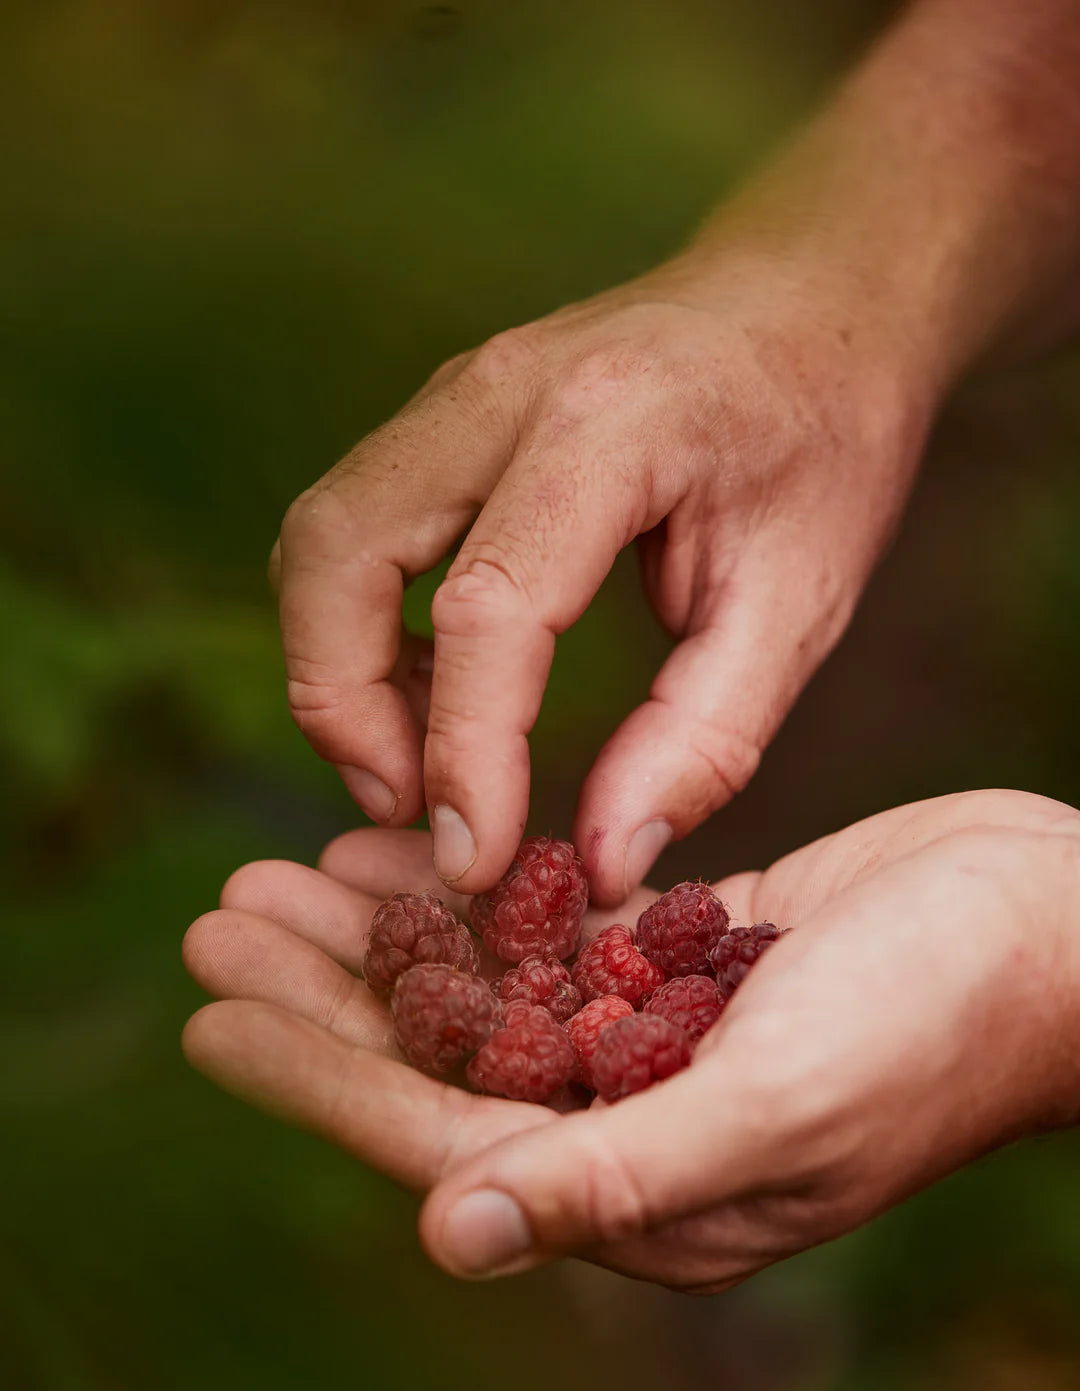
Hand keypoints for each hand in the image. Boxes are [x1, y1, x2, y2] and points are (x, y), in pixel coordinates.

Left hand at [182, 790, 1079, 1291]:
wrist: (1055, 931)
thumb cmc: (940, 1024)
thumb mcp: (778, 1105)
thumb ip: (618, 1176)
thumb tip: (449, 1240)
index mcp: (641, 1191)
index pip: (440, 1141)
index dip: (319, 1075)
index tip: (210, 1013)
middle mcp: (632, 1122)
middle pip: (441, 1058)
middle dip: (326, 990)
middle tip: (219, 914)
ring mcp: (655, 1036)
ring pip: (484, 987)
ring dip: (385, 933)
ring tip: (281, 871)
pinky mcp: (682, 960)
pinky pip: (549, 932)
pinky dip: (477, 893)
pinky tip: (408, 848)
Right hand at [274, 252, 929, 904]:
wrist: (813, 298)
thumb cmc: (823, 441)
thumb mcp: (802, 601)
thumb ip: (703, 738)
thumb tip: (600, 862)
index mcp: (614, 421)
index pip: (490, 602)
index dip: (467, 750)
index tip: (476, 859)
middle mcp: (502, 389)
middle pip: (341, 548)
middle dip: (343, 704)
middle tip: (412, 811)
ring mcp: (456, 393)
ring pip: (322, 536)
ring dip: (335, 669)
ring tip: (416, 767)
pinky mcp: (440, 420)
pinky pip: (352, 528)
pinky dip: (358, 628)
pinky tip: (432, 697)